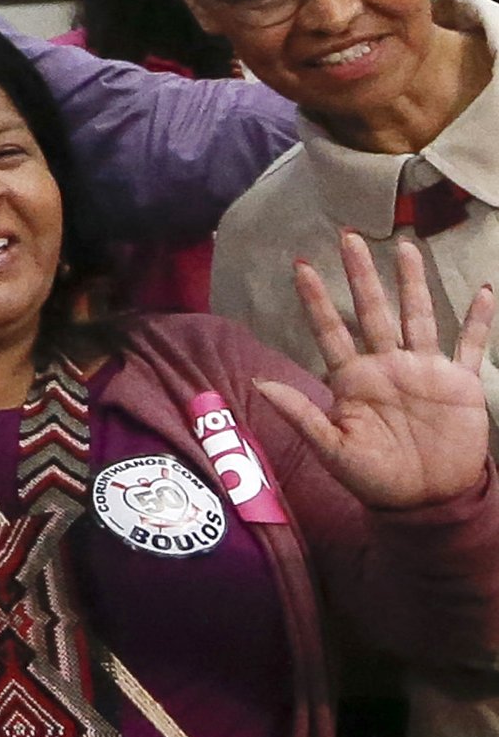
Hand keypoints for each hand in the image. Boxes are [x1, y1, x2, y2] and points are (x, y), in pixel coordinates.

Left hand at [255, 230, 496, 509]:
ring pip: (418, 315)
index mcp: (353, 380)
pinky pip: (471, 345)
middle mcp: (387, 366)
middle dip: (361, 275)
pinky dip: (479, 320)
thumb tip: (260, 383)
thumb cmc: (373, 478)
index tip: (300, 266)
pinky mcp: (460, 383)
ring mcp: (424, 371)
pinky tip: (485, 290)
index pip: (331, 330)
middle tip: (349, 236)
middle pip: (373, 310)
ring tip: (405, 247)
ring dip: (413, 282)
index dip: (315, 300)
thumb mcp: (332, 449)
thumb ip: (301, 414)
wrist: (424, 500)